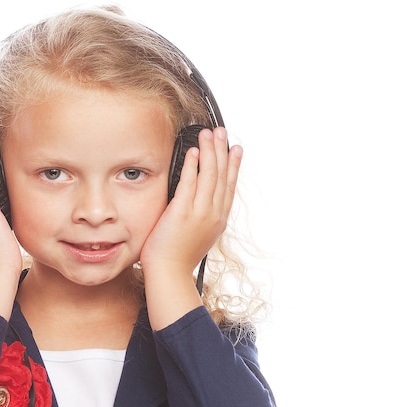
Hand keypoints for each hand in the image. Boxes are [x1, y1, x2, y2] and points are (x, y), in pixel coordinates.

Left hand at [140, 127, 241, 327]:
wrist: (170, 274)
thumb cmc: (178, 258)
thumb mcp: (198, 235)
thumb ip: (202, 217)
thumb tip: (199, 203)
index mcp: (218, 220)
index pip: (229, 186)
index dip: (233, 165)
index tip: (235, 149)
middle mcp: (213, 214)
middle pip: (221, 176)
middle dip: (222, 151)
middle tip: (222, 132)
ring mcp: (199, 213)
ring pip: (209, 176)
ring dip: (209, 152)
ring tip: (207, 134)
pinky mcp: (182, 213)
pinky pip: (189, 184)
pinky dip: (192, 166)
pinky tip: (193, 152)